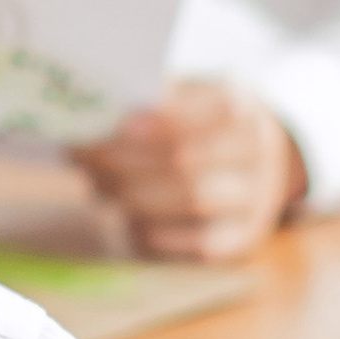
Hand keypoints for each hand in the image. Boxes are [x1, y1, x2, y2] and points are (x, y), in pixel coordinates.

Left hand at [73, 78, 306, 261]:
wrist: (256, 164)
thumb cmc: (201, 124)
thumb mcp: (186, 96)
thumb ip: (151, 102)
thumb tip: (95, 113)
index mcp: (241, 104)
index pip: (207, 109)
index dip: (159, 122)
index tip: (117, 124)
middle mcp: (258, 150)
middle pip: (185, 159)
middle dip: (123, 161)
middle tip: (81, 156)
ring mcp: (256, 197)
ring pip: (190, 199)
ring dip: (132, 194)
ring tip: (96, 182)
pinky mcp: (244, 238)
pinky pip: (197, 242)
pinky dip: (155, 230)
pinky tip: (126, 216)